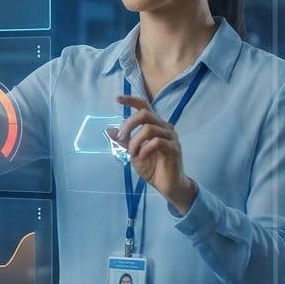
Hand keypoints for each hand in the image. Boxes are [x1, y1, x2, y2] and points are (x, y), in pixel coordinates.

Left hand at [114, 96, 197, 212]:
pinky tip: (141, 157)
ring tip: (132, 154)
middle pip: (145, 114)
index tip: (117, 99)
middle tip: (121, 138)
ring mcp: (171, 136)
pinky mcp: (175, 148)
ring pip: (149, 129)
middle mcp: (164, 127)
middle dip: (128, 125)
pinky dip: (145, 149)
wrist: (167, 185)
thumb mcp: (133, 153)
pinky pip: (157, 142)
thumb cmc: (152, 167)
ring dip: (135, 142)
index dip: (131, 100)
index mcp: (155, 125)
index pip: (144, 106)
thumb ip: (124, 141)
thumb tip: (109, 130)